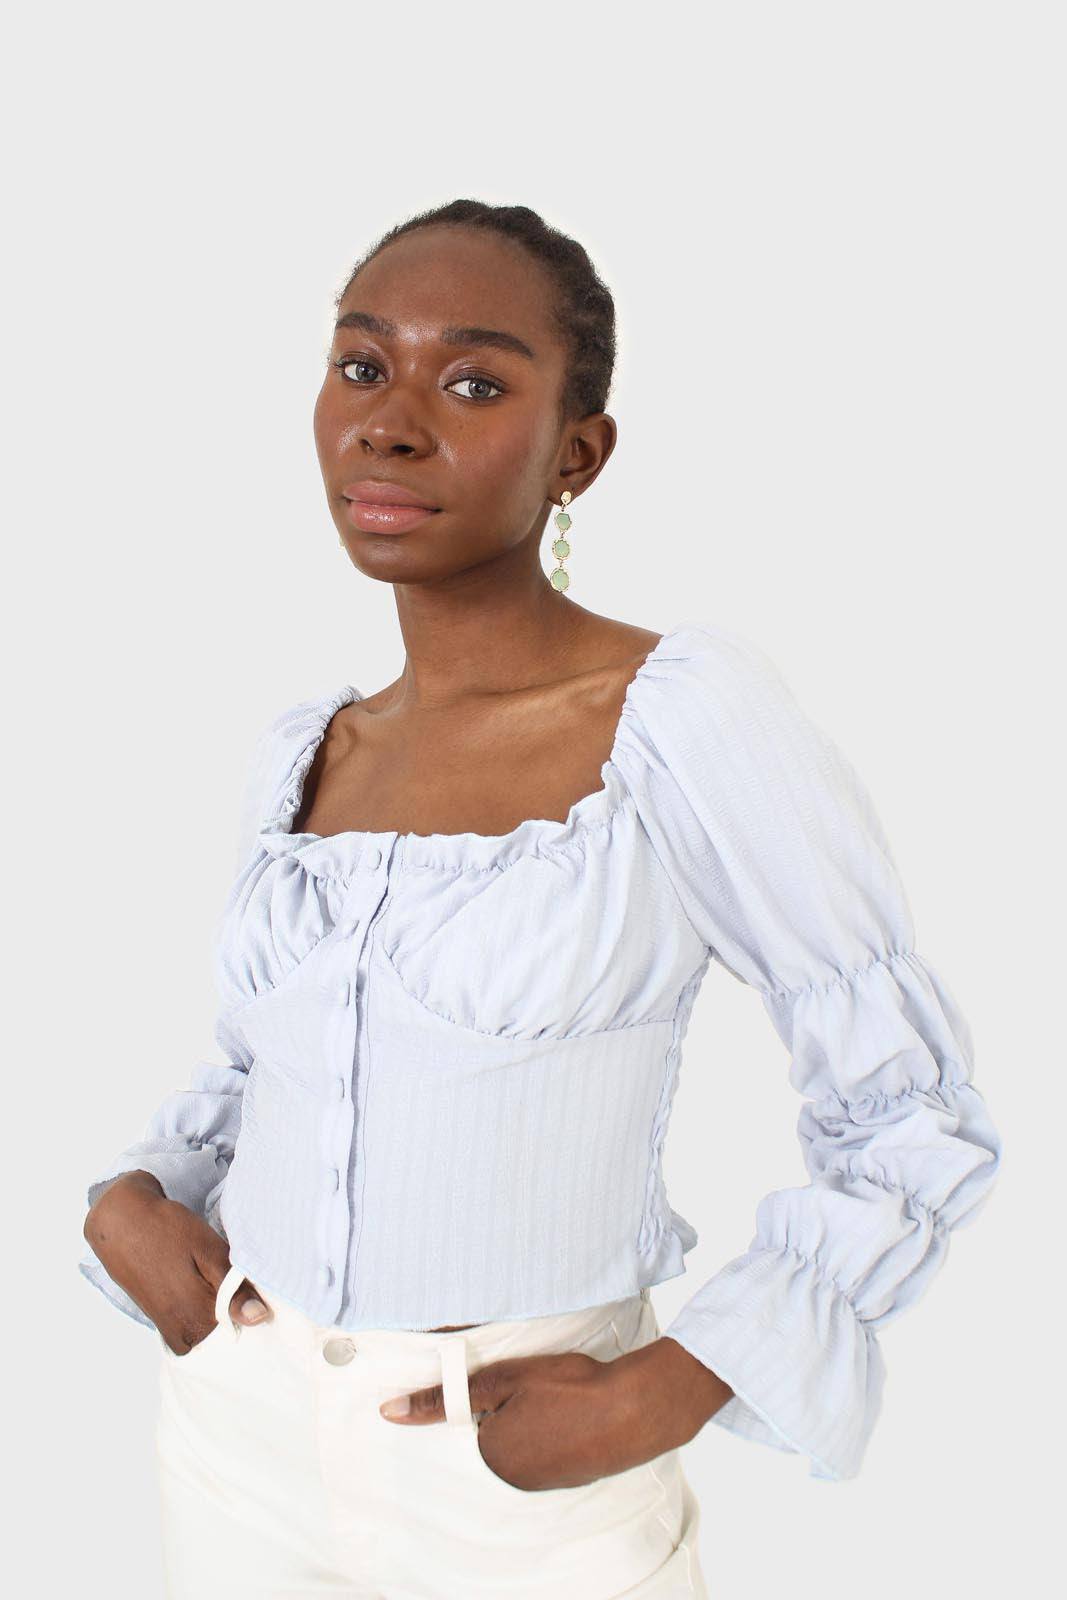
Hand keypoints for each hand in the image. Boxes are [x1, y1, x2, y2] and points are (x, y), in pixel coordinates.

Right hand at [83, 1170, 271, 1353]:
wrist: (122, 1223)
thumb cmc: (168, 1231)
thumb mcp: (209, 1251)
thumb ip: (234, 1289)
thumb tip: (259, 1319)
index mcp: (196, 1321)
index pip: (243, 1338)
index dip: (258, 1317)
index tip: (268, 1298)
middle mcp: (182, 1336)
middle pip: (227, 1340)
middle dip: (242, 1318)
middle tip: (247, 1285)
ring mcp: (170, 1332)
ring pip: (212, 1334)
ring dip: (225, 1315)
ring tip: (230, 1283)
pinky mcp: (163, 1323)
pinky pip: (196, 1328)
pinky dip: (209, 1313)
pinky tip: (211, 1288)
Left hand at [378, 1336, 733, 1491]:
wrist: (636, 1408)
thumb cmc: (569, 1389)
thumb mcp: (501, 1381)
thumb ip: (444, 1397)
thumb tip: (390, 1412)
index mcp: (489, 1457)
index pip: (460, 1429)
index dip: (474, 1402)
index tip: (496, 1386)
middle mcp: (511, 1479)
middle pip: (488, 1440)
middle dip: (499, 1414)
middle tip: (527, 1387)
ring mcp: (542, 1483)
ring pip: (517, 1447)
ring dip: (523, 1424)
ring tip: (548, 1397)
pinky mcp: (568, 1478)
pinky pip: (543, 1455)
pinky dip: (547, 1434)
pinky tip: (565, 1414)